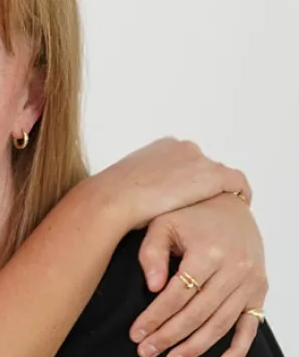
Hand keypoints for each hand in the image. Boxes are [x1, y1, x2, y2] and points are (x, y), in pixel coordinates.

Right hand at [85, 138, 249, 231]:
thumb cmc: (116, 197)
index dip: (192, 180)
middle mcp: (183, 147)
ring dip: (220, 191)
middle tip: (206, 207)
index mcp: (163, 146)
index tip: (192, 196)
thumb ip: (146, 182)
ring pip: (220, 176)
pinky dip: (241, 194)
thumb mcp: (130, 182)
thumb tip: (147, 197)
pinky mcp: (212, 176)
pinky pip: (237, 184)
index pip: (188, 161)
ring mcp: (199, 160)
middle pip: (205, 166)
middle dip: (206, 185)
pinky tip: (240, 207)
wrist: (115, 199)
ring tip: (221, 210)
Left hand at [130, 193, 266, 356]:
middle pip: (197, 313)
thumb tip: (153, 287)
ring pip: (221, 323)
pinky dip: (238, 348)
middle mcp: (234, 269)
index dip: (155, 317)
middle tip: (147, 350)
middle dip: (170, 336)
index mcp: (208, 252)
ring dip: (196, 346)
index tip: (137, 332)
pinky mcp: (259, 289)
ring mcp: (250, 281)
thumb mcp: (162, 222)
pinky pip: (251, 324)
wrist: (229, 202)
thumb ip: (151, 252)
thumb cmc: (190, 212)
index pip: (177, 295)